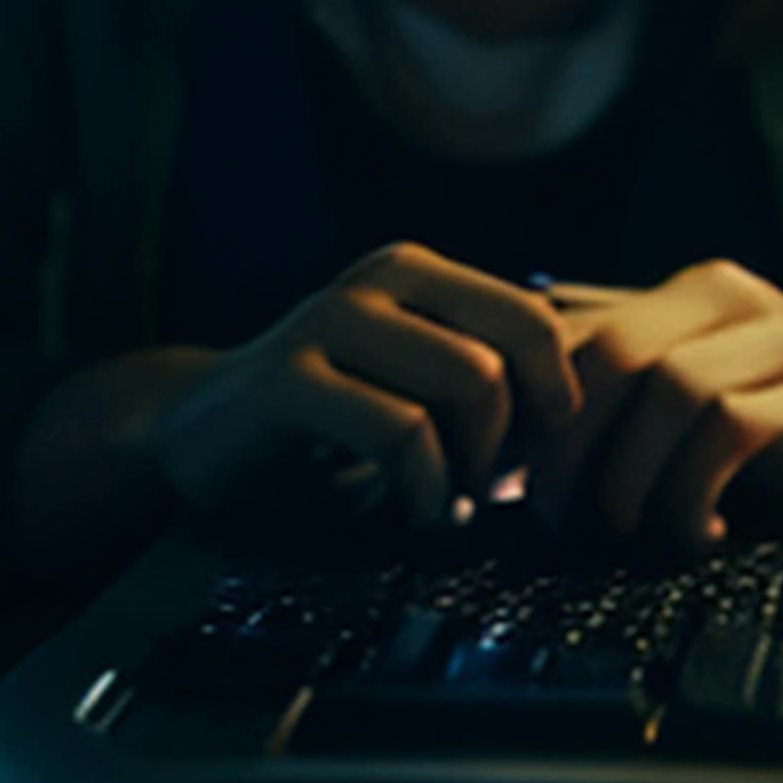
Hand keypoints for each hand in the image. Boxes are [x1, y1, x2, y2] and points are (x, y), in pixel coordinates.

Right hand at [148, 242, 580, 526]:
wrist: (201, 434)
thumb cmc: (329, 418)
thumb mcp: (412, 381)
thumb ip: (483, 377)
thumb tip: (581, 415)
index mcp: (415, 271)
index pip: (534, 317)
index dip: (554, 397)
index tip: (533, 456)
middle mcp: (375, 280)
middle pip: (505, 357)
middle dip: (510, 442)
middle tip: (485, 489)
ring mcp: (327, 321)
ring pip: (463, 385)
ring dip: (469, 468)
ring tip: (447, 501)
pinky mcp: (287, 378)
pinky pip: (400, 432)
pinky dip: (423, 489)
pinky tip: (410, 511)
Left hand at [526, 261, 782, 551]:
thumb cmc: (761, 417)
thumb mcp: (682, 391)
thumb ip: (610, 391)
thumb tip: (497, 435)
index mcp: (691, 290)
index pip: (582, 334)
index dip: (537, 409)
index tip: (516, 480)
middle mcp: (737, 299)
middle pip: (620, 353)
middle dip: (574, 444)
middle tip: (561, 516)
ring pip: (675, 388)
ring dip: (637, 477)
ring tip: (635, 529)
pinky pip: (731, 431)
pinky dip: (695, 490)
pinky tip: (700, 529)